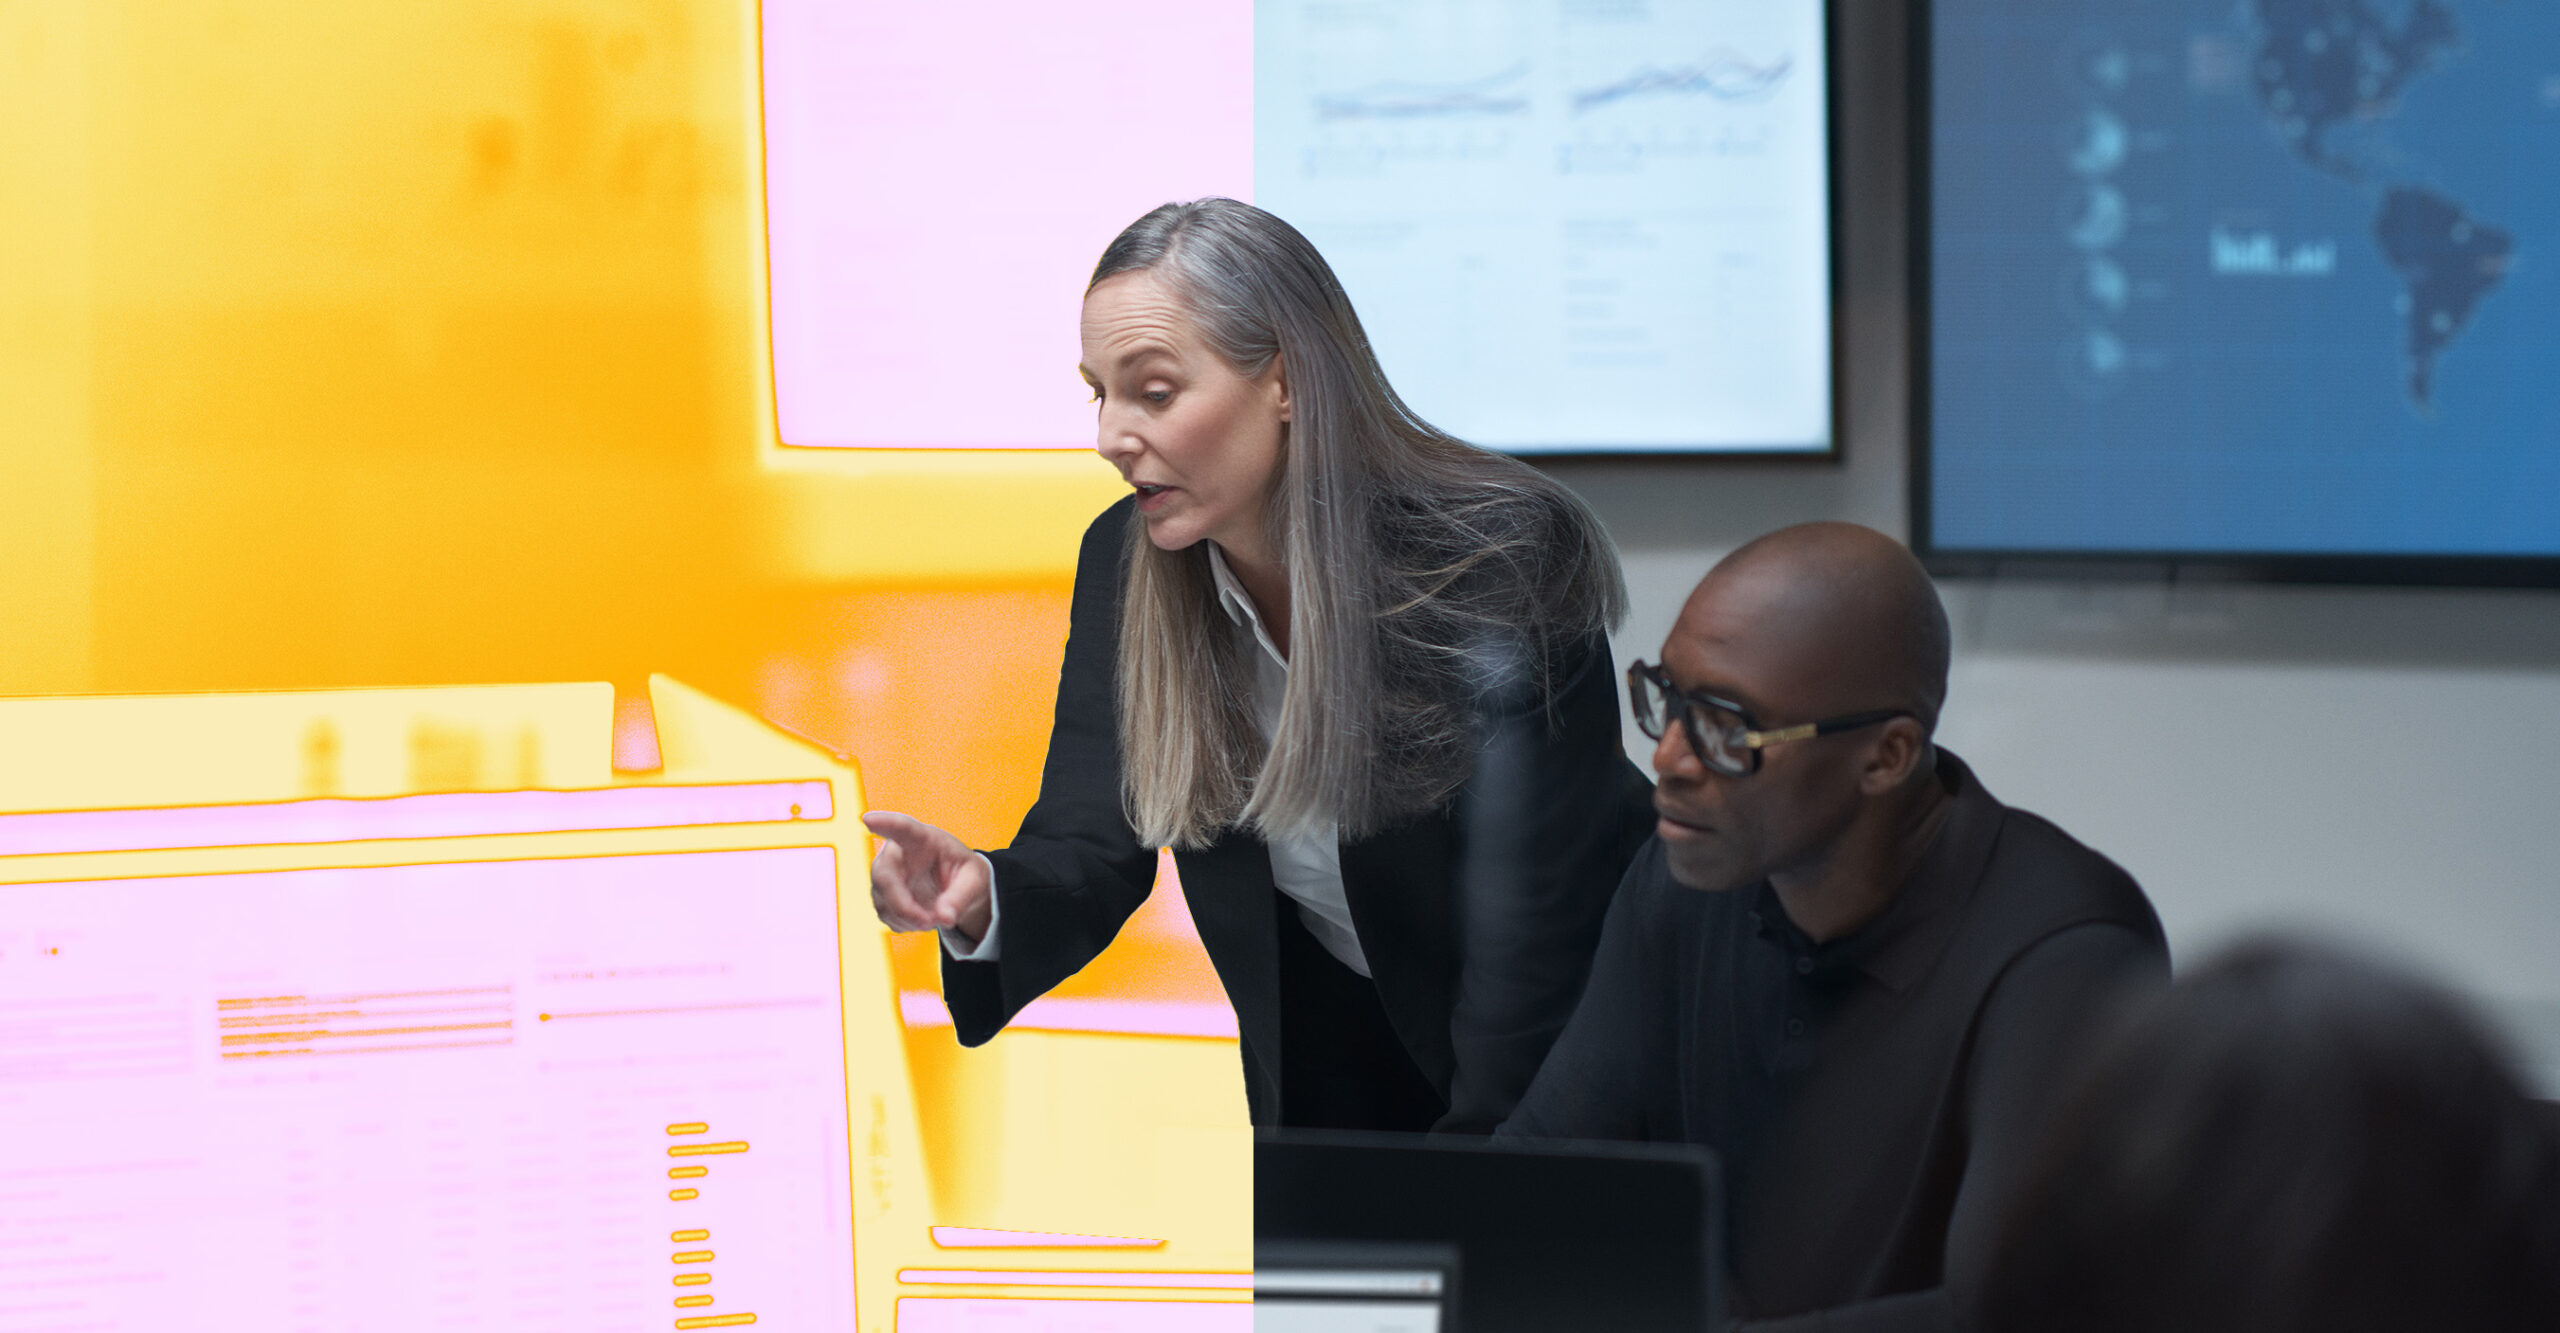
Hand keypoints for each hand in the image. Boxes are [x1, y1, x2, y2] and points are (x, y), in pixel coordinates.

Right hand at [860, 811, 993, 941]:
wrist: (956, 886)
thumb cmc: (964, 873)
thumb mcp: (974, 881)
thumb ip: (961, 897)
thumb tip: (945, 918)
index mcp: (923, 839)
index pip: (902, 828)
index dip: (884, 823)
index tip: (868, 820)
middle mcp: (898, 853)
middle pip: (884, 876)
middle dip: (902, 905)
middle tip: (928, 922)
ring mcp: (887, 875)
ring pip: (883, 901)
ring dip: (908, 919)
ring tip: (934, 918)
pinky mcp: (882, 895)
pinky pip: (886, 915)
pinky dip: (906, 924)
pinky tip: (922, 918)